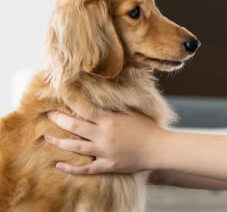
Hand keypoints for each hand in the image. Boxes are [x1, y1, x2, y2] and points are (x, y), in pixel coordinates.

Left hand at [45, 102, 164, 174]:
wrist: (159, 148)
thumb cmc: (149, 127)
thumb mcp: (135, 110)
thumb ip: (121, 99)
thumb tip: (123, 78)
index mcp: (110, 120)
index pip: (84, 110)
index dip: (70, 105)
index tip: (60, 100)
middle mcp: (104, 135)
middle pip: (75, 127)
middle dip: (59, 121)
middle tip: (48, 116)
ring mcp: (105, 152)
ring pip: (75, 148)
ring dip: (59, 142)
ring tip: (47, 137)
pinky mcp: (107, 165)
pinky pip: (85, 169)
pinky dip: (70, 168)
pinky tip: (59, 164)